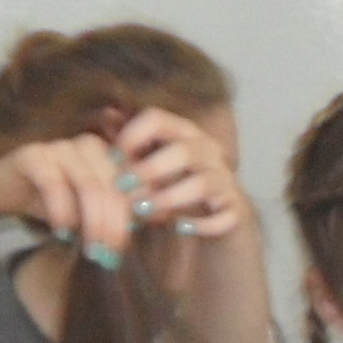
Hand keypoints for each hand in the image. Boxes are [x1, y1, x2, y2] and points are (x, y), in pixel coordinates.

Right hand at [0, 135, 139, 266]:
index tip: (128, 247)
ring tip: (91, 251)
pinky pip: (54, 185)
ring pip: (88, 186)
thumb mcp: (89, 210)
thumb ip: (117, 212)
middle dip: (114, 225)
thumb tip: (154, 224)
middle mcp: (88, 145)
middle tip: (110, 255)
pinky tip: (62, 234)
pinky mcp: (33, 155)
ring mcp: (60, 147)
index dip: (134, 215)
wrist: (4, 188)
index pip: (131, 183)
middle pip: (112, 187)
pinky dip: (61, 213)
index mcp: (108, 154)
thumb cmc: (53, 202)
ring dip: (92, 224)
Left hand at [111, 107, 249, 240]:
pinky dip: (202, 224)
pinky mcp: (235, 211)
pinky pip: (224, 216)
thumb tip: (107, 114)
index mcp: (182, 133)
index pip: (156, 119)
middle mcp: (207, 152)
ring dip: (169, 199)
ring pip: (202, 184)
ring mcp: (224, 181)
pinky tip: (181, 228)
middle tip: (125, 189)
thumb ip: (128, 144)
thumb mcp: (145, 166)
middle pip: (183, 150)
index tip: (113, 160)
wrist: (210, 223)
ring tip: (145, 212)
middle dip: (150, 170)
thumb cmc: (170, 190)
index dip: (130, 136)